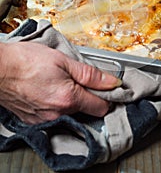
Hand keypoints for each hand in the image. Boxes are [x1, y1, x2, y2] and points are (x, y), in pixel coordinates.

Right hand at [0, 41, 120, 123]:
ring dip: (72, 99)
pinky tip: (50, 89)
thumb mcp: (63, 60)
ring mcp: (45, 120)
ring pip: (71, 113)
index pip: (101, 107)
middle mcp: (58, 114)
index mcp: (69, 99)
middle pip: (86, 110)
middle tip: (80, 79)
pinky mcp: (34, 120)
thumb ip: (90, 74)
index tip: (107, 86)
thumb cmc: (26, 60)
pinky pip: (55, 115)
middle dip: (89, 96)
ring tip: (62, 81)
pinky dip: (57, 104)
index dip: (107, 95)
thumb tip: (112, 82)